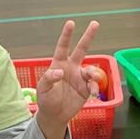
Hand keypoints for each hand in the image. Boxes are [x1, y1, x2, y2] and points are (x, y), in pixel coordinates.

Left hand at [35, 20, 99, 134]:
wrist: (54, 116)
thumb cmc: (46, 99)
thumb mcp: (43, 88)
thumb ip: (50, 78)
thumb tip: (60, 72)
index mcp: (59, 64)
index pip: (63, 47)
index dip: (67, 35)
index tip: (71, 23)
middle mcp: (71, 68)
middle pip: (81, 49)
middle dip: (88, 36)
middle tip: (95, 23)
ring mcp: (80, 78)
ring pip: (91, 69)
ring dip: (94, 73)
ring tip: (93, 79)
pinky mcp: (86, 89)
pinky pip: (94, 85)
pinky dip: (96, 87)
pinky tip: (93, 93)